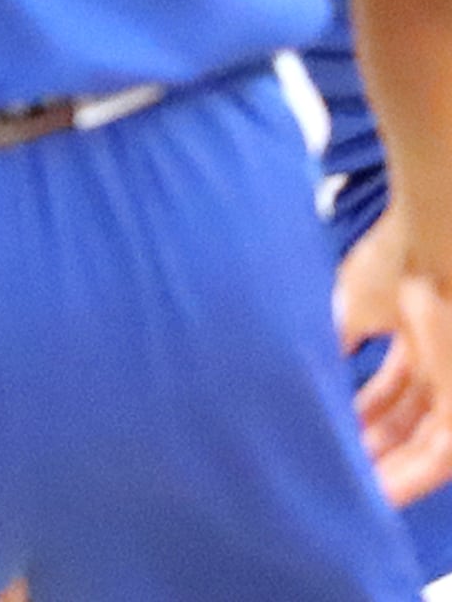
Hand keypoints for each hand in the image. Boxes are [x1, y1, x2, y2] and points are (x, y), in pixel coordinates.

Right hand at [346, 235, 451, 506]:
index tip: (334, 433)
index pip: (392, 387)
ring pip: (425, 440)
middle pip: (408, 417)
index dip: (365, 412)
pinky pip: (442, 451)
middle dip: (375, 446)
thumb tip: (300, 369)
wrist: (436, 244)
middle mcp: (439, 361)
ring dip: (391, 468)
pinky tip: (380, 488)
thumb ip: (334, 338)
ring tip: (355, 493)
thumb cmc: (395, 260)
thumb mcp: (351, 304)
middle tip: (342, 476)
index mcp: (414, 332)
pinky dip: (412, 473)